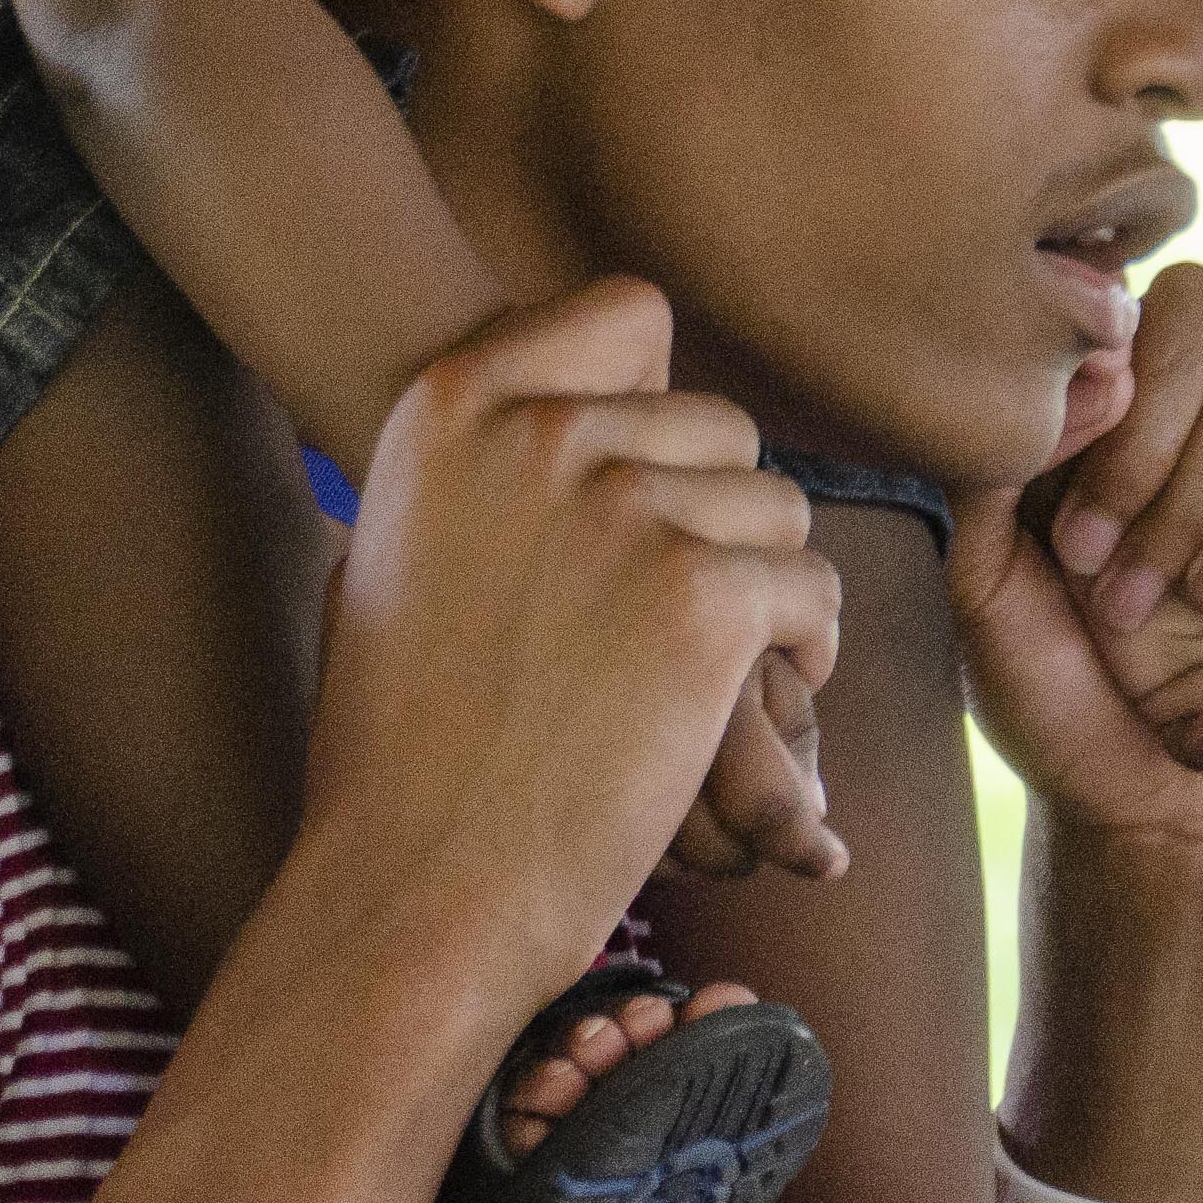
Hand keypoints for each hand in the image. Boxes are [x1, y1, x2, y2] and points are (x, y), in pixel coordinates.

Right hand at [305, 280, 845, 997]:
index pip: (628, 315)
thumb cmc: (395, 747)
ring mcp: (623, 506)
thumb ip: (475, 467)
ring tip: (724, 668)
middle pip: (715, 423)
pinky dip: (802, 652)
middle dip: (714, 514)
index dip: (655, 399)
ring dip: (764, 584)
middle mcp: (537, 430)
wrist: (413, 887)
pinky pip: (810, 588)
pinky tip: (753, 706)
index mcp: (449, 402)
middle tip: (683, 608)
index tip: (643, 482)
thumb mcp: (393, 551)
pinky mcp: (701, 595)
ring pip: (775, 506)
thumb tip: (557, 421)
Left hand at [954, 264, 1202, 858]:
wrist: (1129, 819)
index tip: (1077, 540)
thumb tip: (1088, 370)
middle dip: (1188, 489)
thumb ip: (1000, 473)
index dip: (1142, 409)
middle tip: (1123, 602)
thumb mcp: (987, 586)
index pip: (1187, 311)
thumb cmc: (1052, 689)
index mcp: (1154, 420)